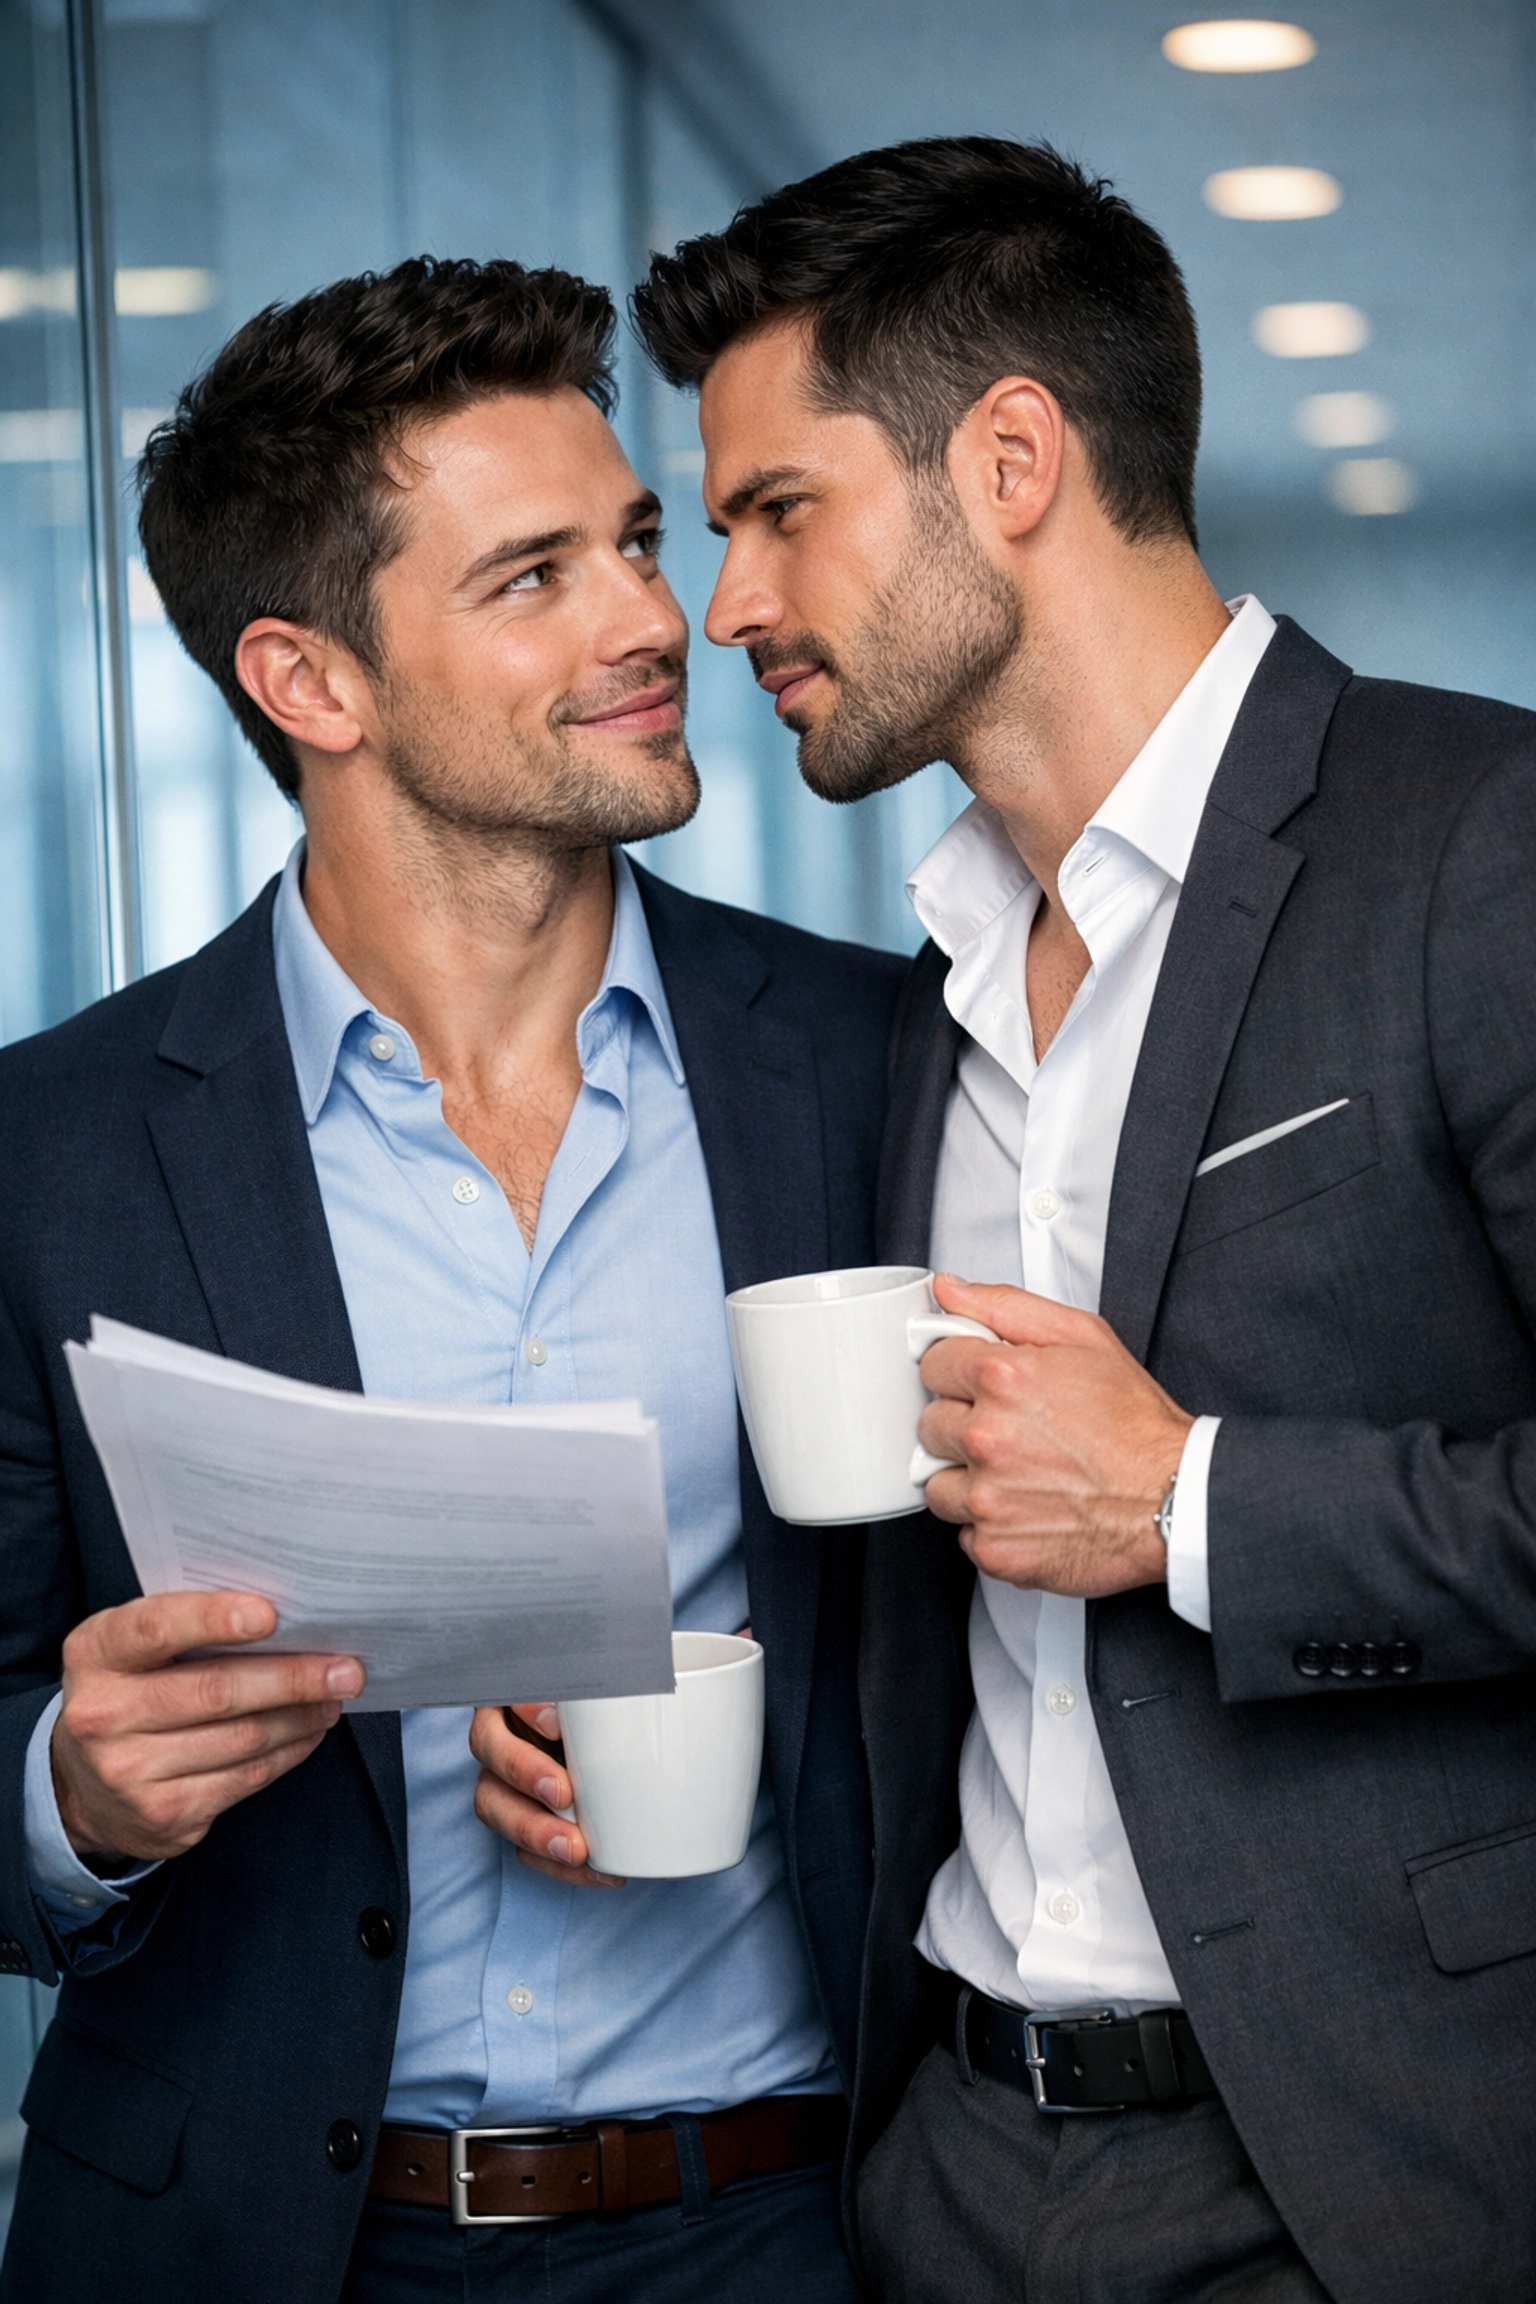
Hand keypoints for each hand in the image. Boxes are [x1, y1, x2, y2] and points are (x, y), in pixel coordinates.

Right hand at [52, 1592, 362, 1865]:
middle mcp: (104, 1715)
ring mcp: (130, 1772)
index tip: (271, 1615)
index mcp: (96, 1654)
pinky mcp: (164, 1814)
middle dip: (293, 1677)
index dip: (214, 1619)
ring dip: (301, 1716)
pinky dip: (289, 1751)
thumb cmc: (130, 1691)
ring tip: (335, 1695)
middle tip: (346, 1667)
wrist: (83, 1783)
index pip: (157, 1628)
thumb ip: (190, 1626)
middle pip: (217, 1691)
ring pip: (242, 1738)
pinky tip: (309, 1731)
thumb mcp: (134, 1649)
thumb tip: (289, 1616)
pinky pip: (247, 1778)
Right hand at [469, 1705, 624, 1887]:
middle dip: (523, 1773)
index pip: (510, 1690)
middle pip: (489, 1748)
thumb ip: (612, 1689)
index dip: (527, 1708)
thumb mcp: (614, 1696)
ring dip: (533, 1830)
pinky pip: (524, 1847)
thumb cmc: (619, 1713)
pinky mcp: (521, 1820)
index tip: (558, 1726)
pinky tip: (597, 1871)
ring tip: (574, 1849)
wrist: (638, 1753)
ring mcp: (505, 1779)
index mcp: (522, 1693)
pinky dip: (557, 1865)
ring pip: (494, 1803)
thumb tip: (637, 1682)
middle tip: (563, 1793)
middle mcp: (505, 1732)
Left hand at [916, 1274, 1192, 1597]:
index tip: (984, 1386)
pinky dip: (990, 1524)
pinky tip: (1028, 1507)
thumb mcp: (1084, 1337)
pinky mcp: (996, 1548)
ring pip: (937, 1483)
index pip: (933, 1364)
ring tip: (1019, 1473)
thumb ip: (1006, 1307)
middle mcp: (987, 1438)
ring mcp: (987, 1498)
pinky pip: (964, 1533)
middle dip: (964, 1424)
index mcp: (1002, 1379)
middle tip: (1013, 1430)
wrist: (1175, 1499)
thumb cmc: (1136, 1424)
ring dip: (968, 1479)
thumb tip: (949, 1290)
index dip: (961, 1372)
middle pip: (930, 1424)